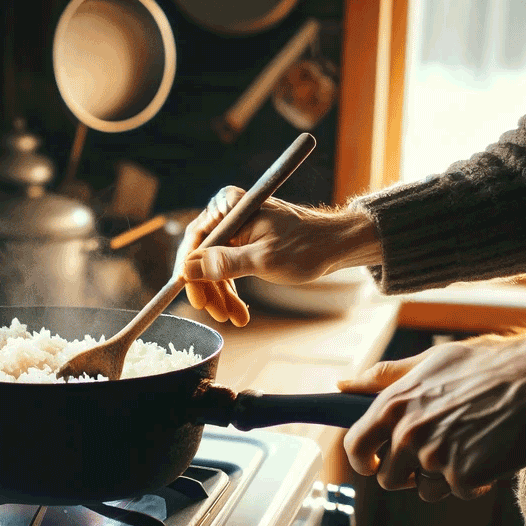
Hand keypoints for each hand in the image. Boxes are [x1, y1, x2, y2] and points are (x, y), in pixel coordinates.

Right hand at [177, 191, 380, 326]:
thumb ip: (225, 263)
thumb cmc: (307, 246)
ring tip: (232, 317)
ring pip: (214, 266)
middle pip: (202, 255)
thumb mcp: (264, 259)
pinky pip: (228, 269)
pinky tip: (238, 312)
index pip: (196, 239)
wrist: (337, 246)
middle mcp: (229, 215)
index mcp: (231, 207)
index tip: (193, 296)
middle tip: (215, 312)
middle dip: (208, 288)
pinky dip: (231, 291)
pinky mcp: (244, 244)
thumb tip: (188, 268)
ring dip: (221, 294)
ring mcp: (236, 231)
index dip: (189, 270)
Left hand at [339, 328, 525, 501]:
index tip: (375, 463)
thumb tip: (343, 386)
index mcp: (394, 403)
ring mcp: (435, 455)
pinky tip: (491, 453)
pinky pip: (459, 491)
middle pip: (389, 477)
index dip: (363, 460)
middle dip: (410, 473)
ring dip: (445, 477)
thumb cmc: (489, 364)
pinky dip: (476, 480)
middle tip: (439, 454)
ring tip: (470, 447)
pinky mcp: (464, 474)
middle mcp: (407, 431)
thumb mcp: (431, 360)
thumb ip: (386, 377)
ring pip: (425, 489)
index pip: (355, 446)